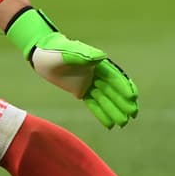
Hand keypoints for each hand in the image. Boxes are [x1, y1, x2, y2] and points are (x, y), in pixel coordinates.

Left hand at [6, 9, 138, 128]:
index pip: (114, 77)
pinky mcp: (81, 91)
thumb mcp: (67, 52)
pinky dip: (101, 114)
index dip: (123, 87)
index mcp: (97, 63)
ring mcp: (89, 83)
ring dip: (114, 111)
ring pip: (105, 99)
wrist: (42, 56)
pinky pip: (93, 104)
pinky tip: (110, 125)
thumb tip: (101, 57)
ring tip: (123, 124)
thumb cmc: (55, 50)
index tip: (132, 98)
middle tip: (132, 115)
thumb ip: (83, 54)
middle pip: (113, 91)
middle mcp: (96, 74)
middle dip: (123, 102)